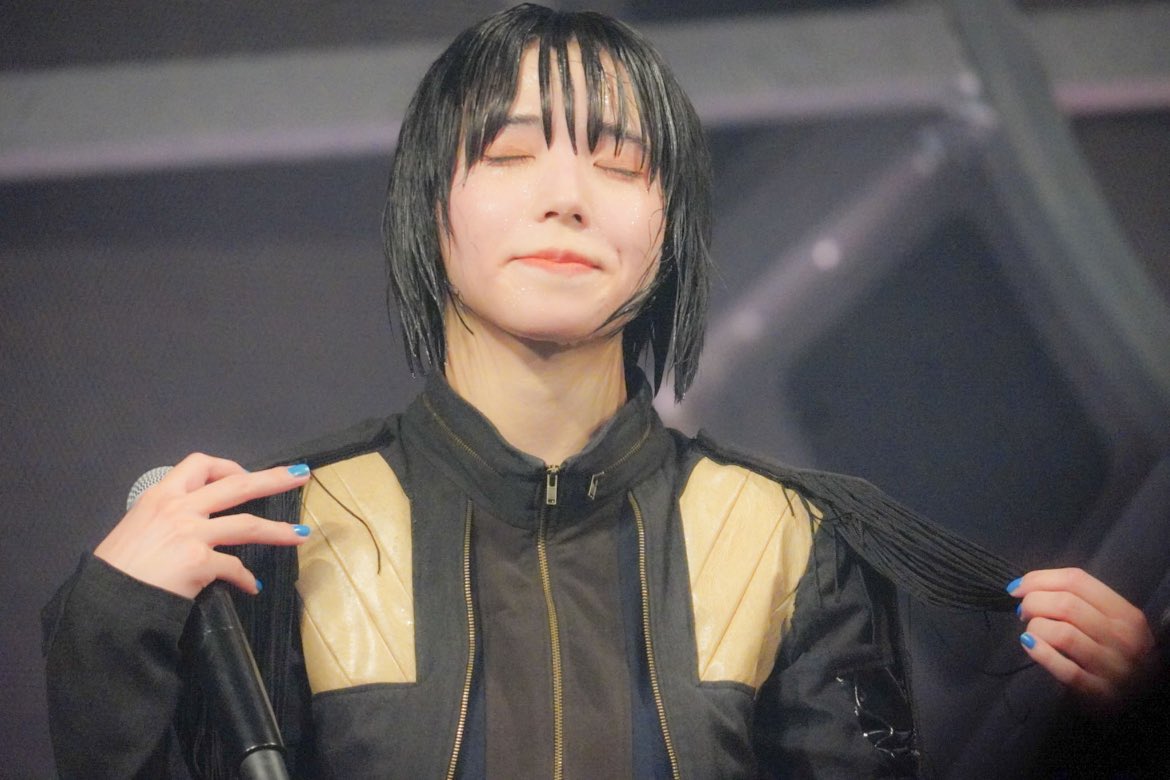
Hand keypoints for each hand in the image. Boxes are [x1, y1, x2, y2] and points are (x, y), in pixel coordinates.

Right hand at [94, 453, 311, 598]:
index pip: (199, 465)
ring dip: (278, 530)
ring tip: (301, 534)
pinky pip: (234, 568)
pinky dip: (246, 578)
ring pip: (248, 524)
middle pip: (237, 485)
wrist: (105, 600)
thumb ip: (165, 518)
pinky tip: (252, 586)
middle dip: (273, 478)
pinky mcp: (200, 561)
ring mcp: (192, 533)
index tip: (243, 474)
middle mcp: (180, 508)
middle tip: (300, 475)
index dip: (228, 466)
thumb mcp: (136, 527)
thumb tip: (189, 526)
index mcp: (161, 495)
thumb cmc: (117, 568)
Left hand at [1009, 568, 1155, 711]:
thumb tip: (1024, 587)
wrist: (1139, 699)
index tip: (1017, 588)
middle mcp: (1124, 637)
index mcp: (1125, 613)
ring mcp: (1114, 666)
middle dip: (1033, 603)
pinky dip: (1041, 653)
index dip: (1038, 579)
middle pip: (1066, 604)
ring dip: (1035, 628)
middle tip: (1024, 612)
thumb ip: (1076, 601)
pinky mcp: (1100, 692)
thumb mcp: (1109, 623)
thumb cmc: (1113, 652)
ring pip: (1062, 633)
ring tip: (1031, 632)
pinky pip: (1065, 669)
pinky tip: (1029, 645)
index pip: (1076, 580)